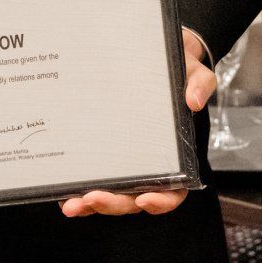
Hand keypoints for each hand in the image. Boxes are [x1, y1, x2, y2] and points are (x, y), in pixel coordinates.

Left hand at [62, 28, 215, 219]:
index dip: (161, 202)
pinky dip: (76, 191)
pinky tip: (62, 191)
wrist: (154, 57)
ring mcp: (122, 165)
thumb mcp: (193, 72)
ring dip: (90, 204)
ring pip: (109, 196)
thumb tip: (194, 101)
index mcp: (175, 158)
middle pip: (134, 200)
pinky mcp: (101, 155)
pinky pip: (90, 180)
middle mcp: (148, 168)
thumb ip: (199, 84)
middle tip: (93, 198)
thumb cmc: (177, 73)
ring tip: (72, 204)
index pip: (173, 192)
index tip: (145, 199)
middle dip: (113, 204)